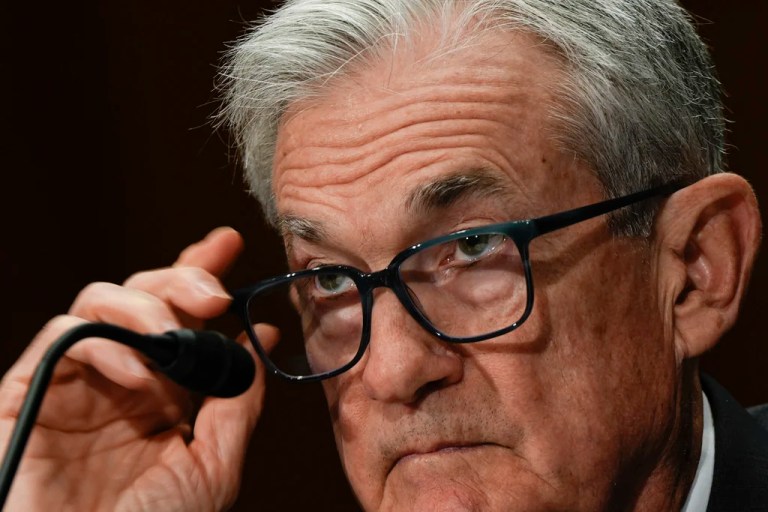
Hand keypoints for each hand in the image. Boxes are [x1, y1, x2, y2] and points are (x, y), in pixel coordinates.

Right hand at [0, 227, 275, 510]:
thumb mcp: (211, 465)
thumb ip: (236, 403)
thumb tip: (261, 338)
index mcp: (162, 392)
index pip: (181, 316)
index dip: (200, 272)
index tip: (228, 243)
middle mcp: (119, 379)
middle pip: (143, 294)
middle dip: (181, 277)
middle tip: (214, 293)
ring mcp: (74, 383)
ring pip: (99, 300)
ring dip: (146, 307)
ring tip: (175, 339)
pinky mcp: (28, 391)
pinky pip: (64, 338)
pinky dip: (107, 342)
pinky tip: (139, 374)